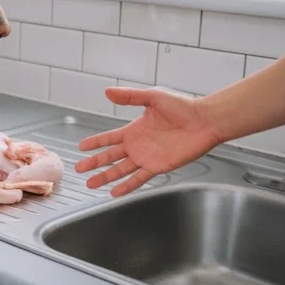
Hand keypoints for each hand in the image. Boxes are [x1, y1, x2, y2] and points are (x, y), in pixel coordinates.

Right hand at [74, 87, 222, 196]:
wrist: (204, 121)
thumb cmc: (182, 107)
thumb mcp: (152, 97)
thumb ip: (130, 97)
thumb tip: (107, 91)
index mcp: (134, 129)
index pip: (109, 138)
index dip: (95, 142)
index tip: (81, 147)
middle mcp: (138, 145)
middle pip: (110, 156)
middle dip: (94, 163)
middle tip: (79, 169)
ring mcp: (147, 157)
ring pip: (120, 170)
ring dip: (105, 177)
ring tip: (91, 184)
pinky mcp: (158, 167)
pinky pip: (139, 179)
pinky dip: (126, 186)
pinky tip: (115, 192)